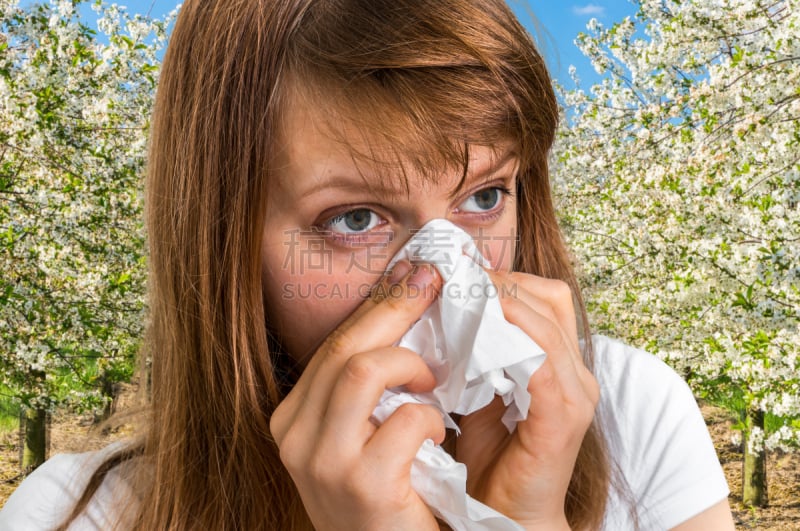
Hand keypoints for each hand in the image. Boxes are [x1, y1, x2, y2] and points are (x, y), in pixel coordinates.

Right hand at [270, 263, 445, 530]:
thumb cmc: (387, 496)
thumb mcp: (363, 434)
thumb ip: (370, 384)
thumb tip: (405, 302)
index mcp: (292, 419)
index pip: (334, 345)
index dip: (379, 305)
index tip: (413, 273)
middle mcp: (294, 437)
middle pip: (344, 347)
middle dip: (396, 306)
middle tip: (435, 282)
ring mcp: (322, 463)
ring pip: (361, 369)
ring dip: (410, 364)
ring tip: (434, 380)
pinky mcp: (362, 486)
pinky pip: (404, 420)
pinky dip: (429, 418)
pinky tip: (437, 434)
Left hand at [456, 272, 598, 529]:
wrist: (508, 517)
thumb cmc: (493, 458)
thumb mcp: (479, 393)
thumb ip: (475, 354)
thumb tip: (445, 309)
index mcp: (560, 362)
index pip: (543, 297)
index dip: (504, 278)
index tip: (458, 273)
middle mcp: (576, 372)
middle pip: (550, 298)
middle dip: (501, 282)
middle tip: (456, 279)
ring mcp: (575, 393)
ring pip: (545, 321)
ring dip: (500, 302)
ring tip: (460, 296)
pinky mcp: (562, 416)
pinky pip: (541, 360)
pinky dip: (511, 336)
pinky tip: (476, 330)